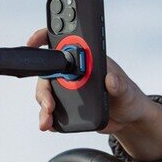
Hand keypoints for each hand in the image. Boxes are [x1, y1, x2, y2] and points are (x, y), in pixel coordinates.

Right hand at [27, 28, 161, 139]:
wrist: (128, 120)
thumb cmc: (128, 97)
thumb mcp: (127, 91)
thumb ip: (119, 85)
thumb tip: (111, 79)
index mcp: (88, 59)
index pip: (63, 42)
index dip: (45, 37)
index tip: (33, 43)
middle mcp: (74, 71)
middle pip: (48, 71)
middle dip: (43, 87)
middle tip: (48, 103)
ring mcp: (68, 88)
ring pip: (45, 92)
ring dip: (43, 105)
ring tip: (47, 121)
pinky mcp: (66, 106)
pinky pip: (50, 109)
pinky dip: (46, 117)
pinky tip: (49, 124)